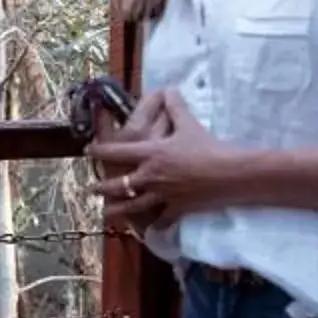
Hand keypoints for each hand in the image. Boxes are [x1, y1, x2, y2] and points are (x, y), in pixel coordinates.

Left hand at [87, 89, 238, 229]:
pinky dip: (155, 224)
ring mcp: (162, 195)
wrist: (229, 173)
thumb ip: (175, 107)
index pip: (116, 151)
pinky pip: (162, 220)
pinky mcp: (176, 209)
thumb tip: (169, 89)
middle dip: (102, 187)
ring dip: (118, 209)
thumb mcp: (189, 124)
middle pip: (118, 184)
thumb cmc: (207, 146)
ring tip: (107, 212)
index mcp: (150, 153)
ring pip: (133, 205)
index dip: (99, 150)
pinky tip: (149, 229)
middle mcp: (150, 176)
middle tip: (92, 188)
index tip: (88, 150)